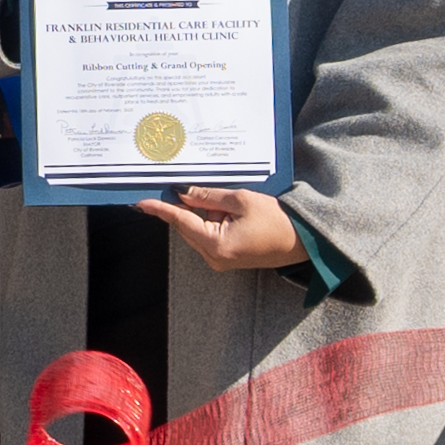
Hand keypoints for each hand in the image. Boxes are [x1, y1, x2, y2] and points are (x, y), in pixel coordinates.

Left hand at [138, 184, 319, 273]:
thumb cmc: (278, 221)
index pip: (180, 221)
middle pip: (187, 226)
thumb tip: (182, 192)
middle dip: (186, 205)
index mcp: (216, 245)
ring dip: (202, 212)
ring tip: (221, 199)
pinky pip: (209, 235)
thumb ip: (208, 196)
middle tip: (180, 184)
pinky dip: (211, 220)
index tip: (141, 202)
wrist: (304, 241)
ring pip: (197, 230)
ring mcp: (220, 260)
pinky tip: (224, 208)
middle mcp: (213, 258)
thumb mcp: (241, 200)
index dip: (160, 209)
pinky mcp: (227, 257)